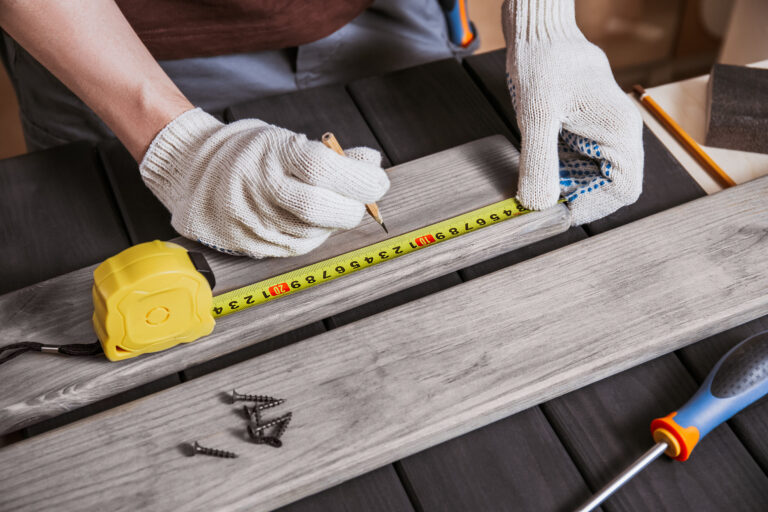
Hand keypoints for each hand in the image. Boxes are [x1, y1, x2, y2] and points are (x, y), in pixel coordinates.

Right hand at [140, 109, 389, 257]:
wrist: (196, 172)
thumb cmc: (252, 154)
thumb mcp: (290, 141)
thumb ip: (334, 155)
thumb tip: (372, 166)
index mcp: (270, 154)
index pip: (322, 168)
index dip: (359, 177)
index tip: (378, 179)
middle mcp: (259, 189)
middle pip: (319, 209)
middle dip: (351, 208)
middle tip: (359, 200)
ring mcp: (253, 220)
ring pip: (313, 234)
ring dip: (334, 223)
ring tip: (328, 204)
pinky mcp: (252, 244)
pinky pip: (298, 246)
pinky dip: (315, 235)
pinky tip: (309, 220)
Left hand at [502, 0, 643, 224]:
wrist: (539, 35)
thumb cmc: (545, 61)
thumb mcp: (536, 116)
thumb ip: (538, 162)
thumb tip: (538, 205)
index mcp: (620, 131)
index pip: (622, 190)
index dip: (591, 208)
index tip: (557, 213)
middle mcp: (618, 136)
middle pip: (607, 189)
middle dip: (573, 198)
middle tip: (539, 197)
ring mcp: (604, 136)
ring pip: (590, 180)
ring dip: (563, 187)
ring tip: (536, 177)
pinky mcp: (587, 135)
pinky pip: (578, 166)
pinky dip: (557, 173)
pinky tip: (537, 163)